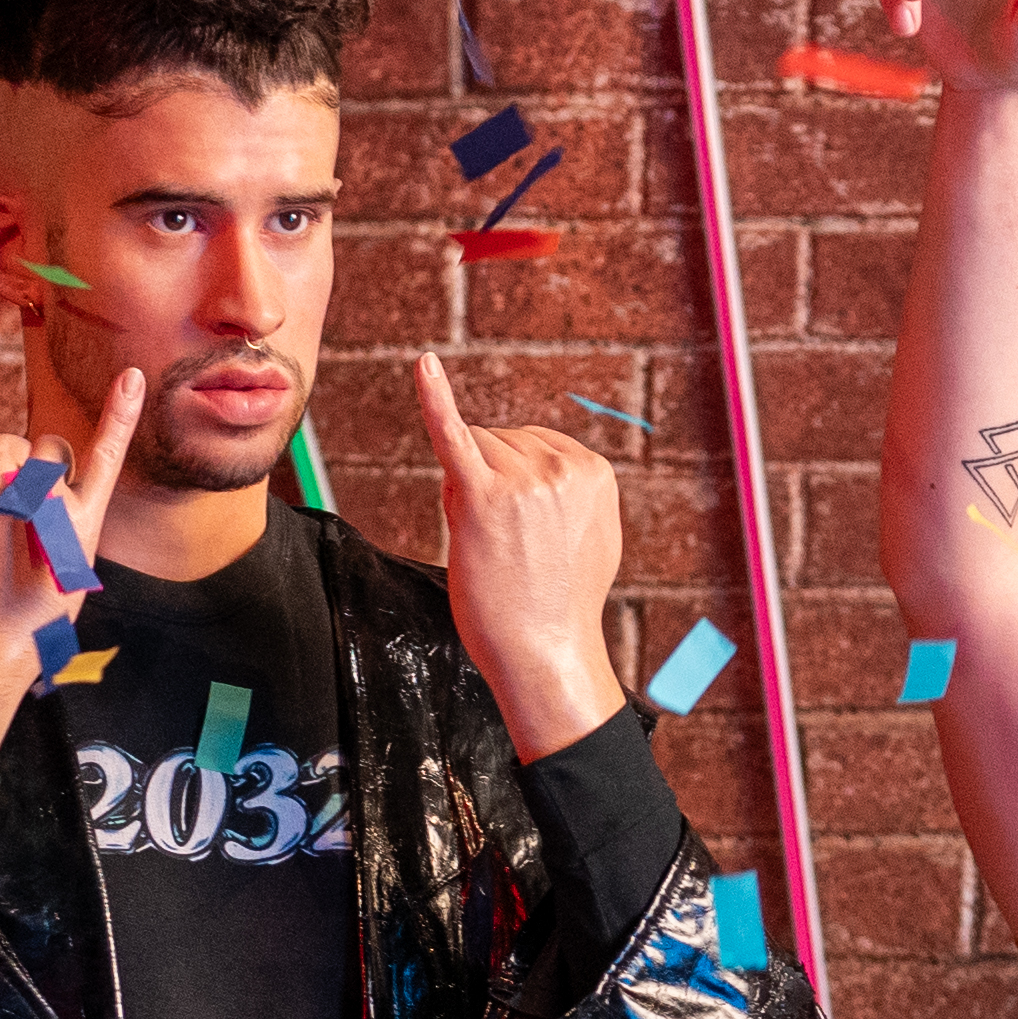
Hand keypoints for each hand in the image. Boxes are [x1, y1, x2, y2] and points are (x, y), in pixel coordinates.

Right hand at [0, 357, 150, 772]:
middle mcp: (2, 471)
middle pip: (12, 444)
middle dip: (2, 479)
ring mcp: (49, 495)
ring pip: (48, 456)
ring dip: (37, 487)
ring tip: (20, 540)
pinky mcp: (83, 523)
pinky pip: (105, 458)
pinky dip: (121, 417)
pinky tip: (133, 381)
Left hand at [411, 355, 627, 750]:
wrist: (546, 653)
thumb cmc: (559, 607)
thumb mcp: (588, 539)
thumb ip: (570, 495)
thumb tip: (533, 465)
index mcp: (594, 471)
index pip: (535, 446)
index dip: (517, 486)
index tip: (529, 534)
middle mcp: (562, 466)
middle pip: (503, 443)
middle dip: (492, 481)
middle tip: (507, 547)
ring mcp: (523, 477)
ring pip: (476, 448)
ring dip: (470, 487)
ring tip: (493, 545)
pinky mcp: (482, 495)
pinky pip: (453, 433)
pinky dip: (434, 397)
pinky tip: (423, 365)